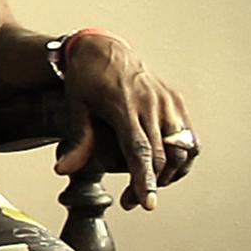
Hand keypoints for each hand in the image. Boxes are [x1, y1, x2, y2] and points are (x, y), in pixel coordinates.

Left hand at [52, 34, 196, 210]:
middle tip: (133, 201)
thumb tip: (63, 171)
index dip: (144, 178)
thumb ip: (76, 139)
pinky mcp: (174, 99)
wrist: (102, 47)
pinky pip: (188, 136)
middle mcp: (150, 103)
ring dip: (170, 172)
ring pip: (182, 148)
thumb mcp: (74, 106)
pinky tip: (166, 166)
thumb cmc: (85, 78)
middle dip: (150, 183)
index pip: (140, 150)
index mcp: (123, 105)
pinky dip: (182, 156)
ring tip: (149, 183)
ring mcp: (166, 100)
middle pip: (162, 154)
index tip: (147, 203)